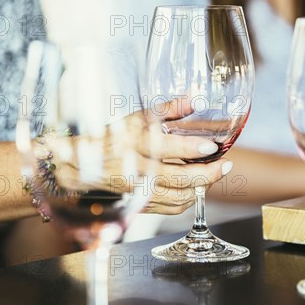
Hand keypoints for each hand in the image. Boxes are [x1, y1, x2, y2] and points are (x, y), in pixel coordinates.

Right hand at [47, 108, 231, 214]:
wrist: (79, 167)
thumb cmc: (111, 137)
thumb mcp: (137, 117)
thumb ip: (170, 109)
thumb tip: (197, 97)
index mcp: (132, 142)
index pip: (165, 147)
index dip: (191, 148)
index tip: (212, 146)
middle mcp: (134, 168)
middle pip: (177, 178)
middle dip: (207, 174)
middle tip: (225, 165)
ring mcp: (136, 190)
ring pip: (177, 197)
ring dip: (201, 188)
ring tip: (214, 174)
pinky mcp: (139, 204)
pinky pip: (171, 207)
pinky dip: (189, 199)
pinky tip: (197, 187)